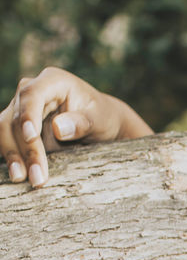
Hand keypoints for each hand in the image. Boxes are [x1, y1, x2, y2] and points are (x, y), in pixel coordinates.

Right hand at [1, 67, 152, 188]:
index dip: (28, 115)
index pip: (32, 95)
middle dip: (24, 148)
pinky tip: (18, 174)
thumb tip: (58, 128)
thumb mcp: (100, 119)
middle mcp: (31, 91)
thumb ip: (82, 122)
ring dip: (13, 155)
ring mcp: (21, 108)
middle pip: (16, 117)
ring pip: (5, 129)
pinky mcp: (17, 125)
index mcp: (53, 81)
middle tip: (37, 176)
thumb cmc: (102, 117)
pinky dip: (12, 157)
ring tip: (23, 178)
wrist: (100, 123)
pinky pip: (8, 140)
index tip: (32, 137)